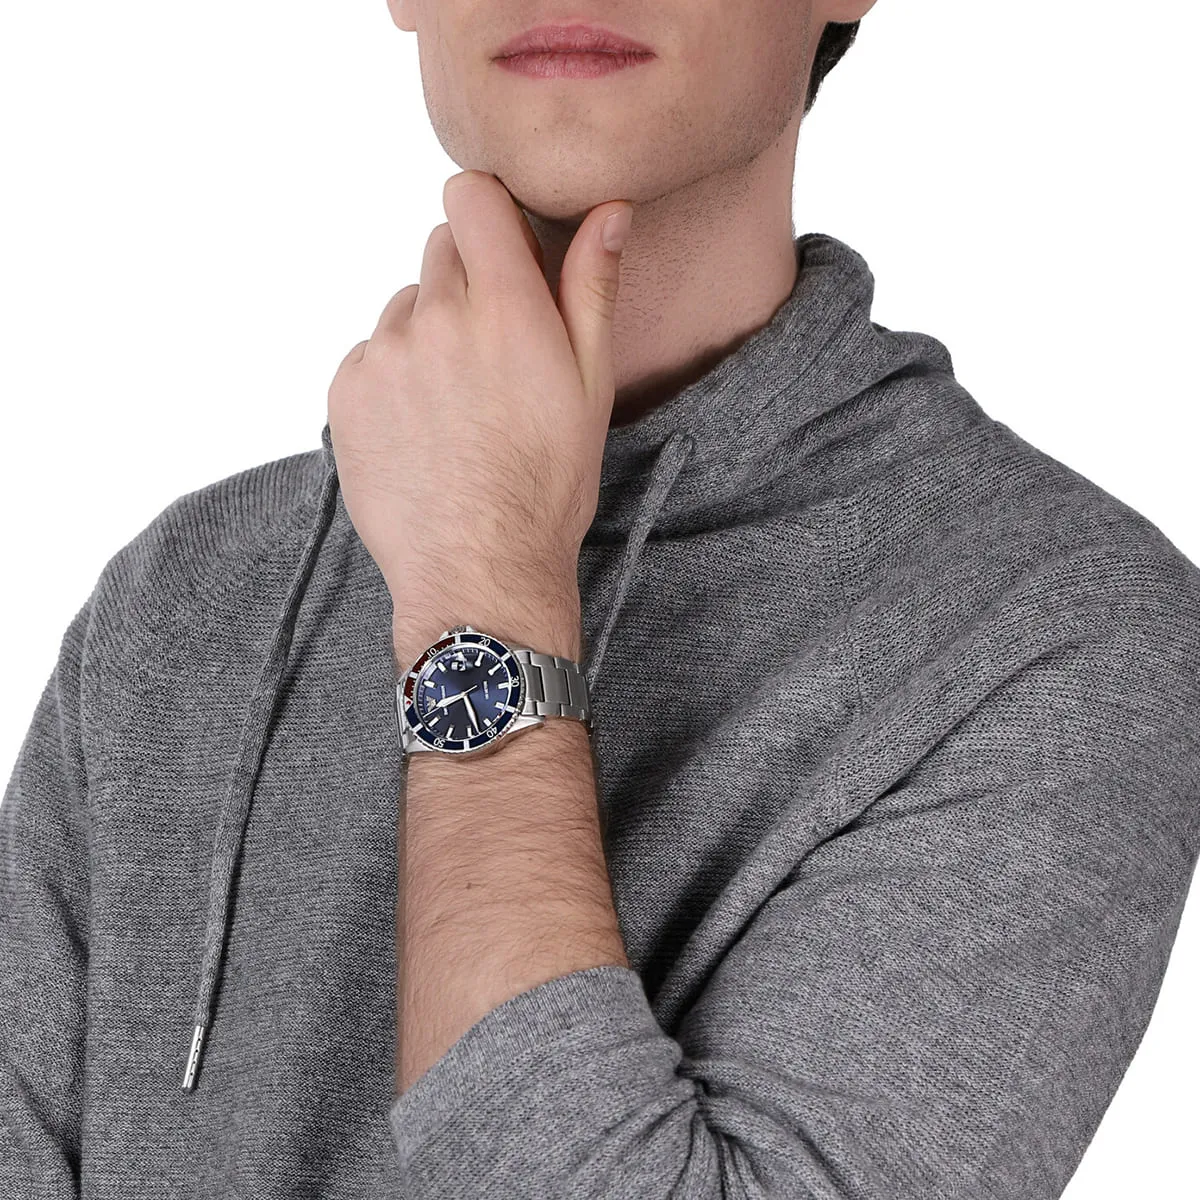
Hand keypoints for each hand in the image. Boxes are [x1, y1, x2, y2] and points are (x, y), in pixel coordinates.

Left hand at [326, 170, 632, 632]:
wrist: (478, 568)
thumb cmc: (545, 486)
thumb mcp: (589, 386)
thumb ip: (591, 287)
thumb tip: (609, 209)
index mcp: (505, 307)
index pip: (470, 195)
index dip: (489, 216)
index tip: (505, 254)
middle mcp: (435, 317)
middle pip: (440, 250)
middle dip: (468, 285)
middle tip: (494, 356)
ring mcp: (384, 354)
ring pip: (405, 306)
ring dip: (429, 333)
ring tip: (457, 406)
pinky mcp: (348, 391)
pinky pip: (371, 353)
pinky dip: (394, 376)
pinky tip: (423, 428)